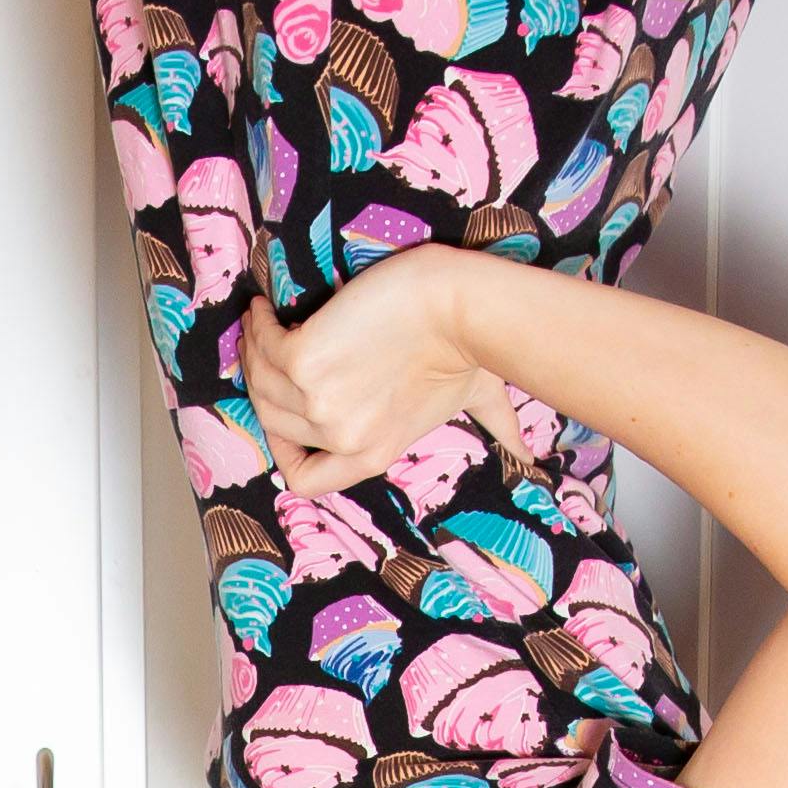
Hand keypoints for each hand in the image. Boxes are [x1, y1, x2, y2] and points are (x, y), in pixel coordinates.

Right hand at [248, 245, 542, 497]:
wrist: (465, 308)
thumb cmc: (473, 345)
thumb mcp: (476, 398)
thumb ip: (493, 425)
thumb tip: (530, 454)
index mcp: (372, 453)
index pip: (304, 480)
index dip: (286, 450)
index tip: (284, 414)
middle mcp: (342, 436)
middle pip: (274, 423)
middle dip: (265, 386)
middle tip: (268, 349)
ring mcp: (321, 402)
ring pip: (263, 385)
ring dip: (257, 351)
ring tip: (263, 324)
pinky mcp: (307, 360)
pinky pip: (265, 349)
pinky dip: (260, 327)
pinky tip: (266, 310)